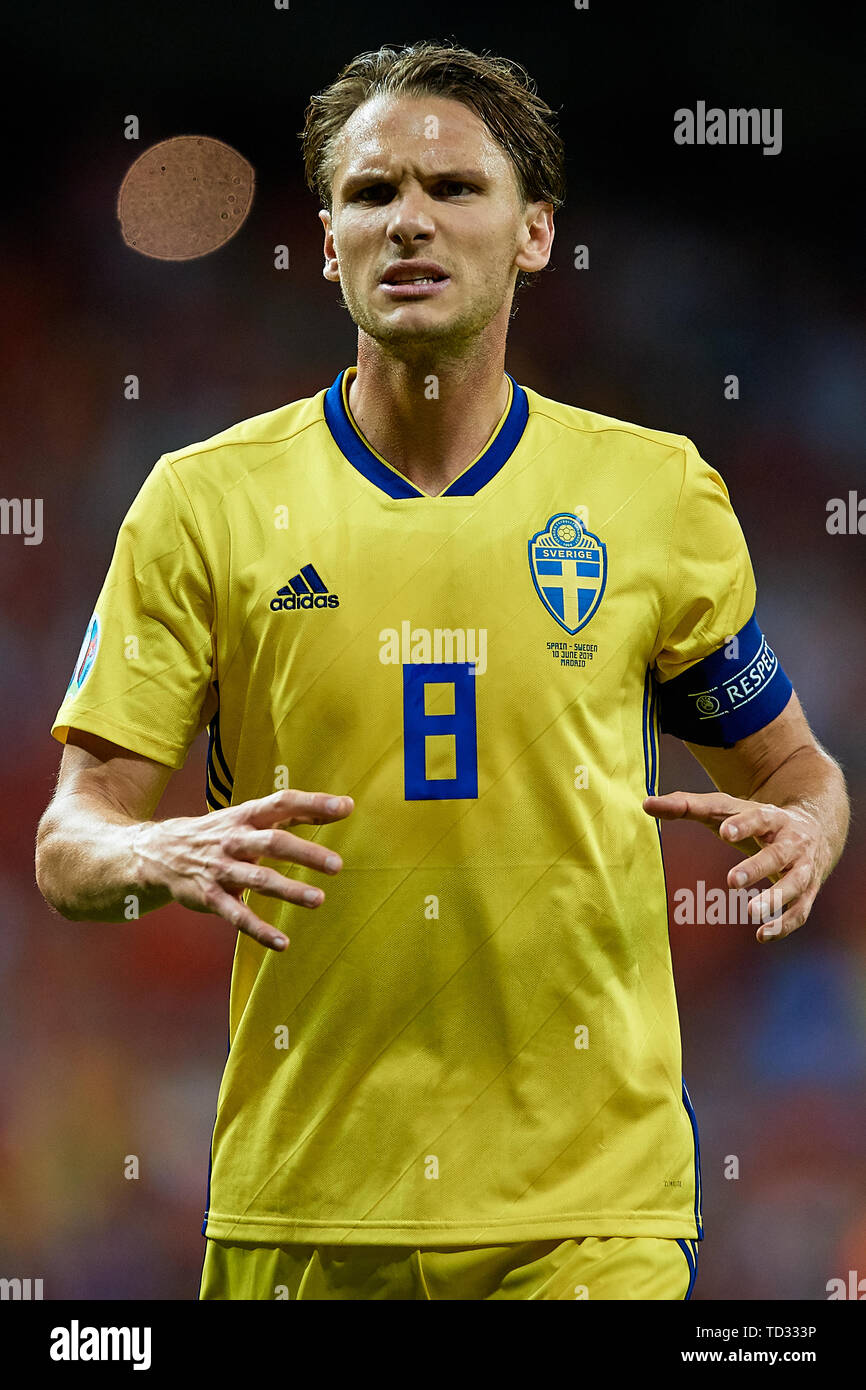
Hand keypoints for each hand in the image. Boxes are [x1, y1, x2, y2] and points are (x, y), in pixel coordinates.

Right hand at [133, 788, 353, 951]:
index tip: (345, 806)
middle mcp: (234, 840)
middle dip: (305, 853)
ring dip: (289, 890)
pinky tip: (282, 943)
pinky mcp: (211, 897)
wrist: (159, 852)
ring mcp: (221, 869)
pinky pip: (237, 915)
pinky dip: (259, 930)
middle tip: (337, 865)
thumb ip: (290, 814)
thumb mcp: (247, 816)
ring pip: (258, 880)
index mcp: (246, 815)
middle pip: (273, 842)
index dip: (314, 803)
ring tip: (318, 900)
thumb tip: (340, 807)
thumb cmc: (218, 833)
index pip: (283, 803)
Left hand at [642, 790, 827, 942]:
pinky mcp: (808, 891)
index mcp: (770, 817)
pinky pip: (800, 910)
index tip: (724, 833)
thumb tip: (646, 804)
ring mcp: (803, 867)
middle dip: (757, 866)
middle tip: (732, 881)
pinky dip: (784, 924)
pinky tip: (762, 936)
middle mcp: (792, 842)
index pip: (758, 818)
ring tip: (751, 913)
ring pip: (795, 884)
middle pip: (778, 854)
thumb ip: (686, 806)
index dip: (742, 825)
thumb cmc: (757, 819)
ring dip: (776, 899)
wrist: (816, 826)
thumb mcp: (726, 809)